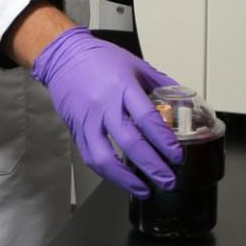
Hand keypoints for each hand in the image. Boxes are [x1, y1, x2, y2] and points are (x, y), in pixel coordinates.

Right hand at [31, 27, 182, 197]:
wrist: (63, 56)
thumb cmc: (99, 58)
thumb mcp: (136, 64)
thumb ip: (160, 83)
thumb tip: (182, 99)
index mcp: (122, 86)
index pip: (146, 118)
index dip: (163, 140)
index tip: (176, 155)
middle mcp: (104, 105)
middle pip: (129, 142)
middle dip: (151, 166)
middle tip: (168, 180)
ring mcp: (87, 120)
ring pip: (104, 157)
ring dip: (126, 179)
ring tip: (144, 190)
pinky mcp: (76, 130)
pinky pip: (90, 157)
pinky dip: (107, 173)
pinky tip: (122, 180)